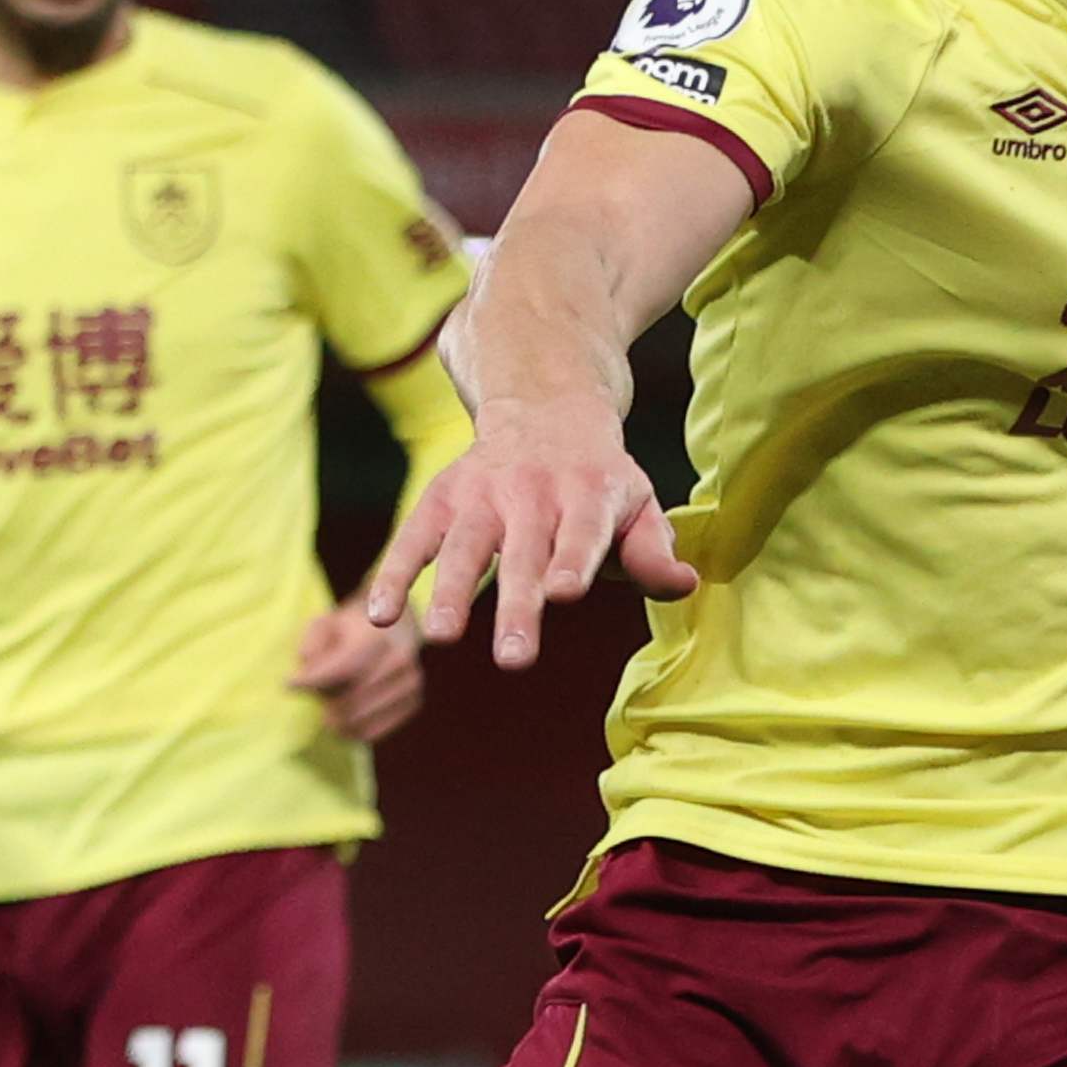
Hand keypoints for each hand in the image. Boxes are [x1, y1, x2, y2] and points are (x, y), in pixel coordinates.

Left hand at [290, 601, 424, 740]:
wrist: (393, 627)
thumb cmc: (349, 629)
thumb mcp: (324, 624)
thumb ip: (311, 647)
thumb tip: (305, 679)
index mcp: (379, 634)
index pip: (344, 668)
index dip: (313, 681)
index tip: (288, 684)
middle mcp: (401, 660)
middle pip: (350, 699)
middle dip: (324, 701)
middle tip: (315, 694)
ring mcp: (411, 683)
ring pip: (358, 719)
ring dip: (336, 717)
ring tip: (330, 703)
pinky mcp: (414, 702)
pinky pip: (371, 732)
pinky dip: (350, 730)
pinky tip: (342, 718)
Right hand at [356, 397, 697, 670]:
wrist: (543, 408)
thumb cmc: (599, 480)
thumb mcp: (636, 503)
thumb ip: (653, 551)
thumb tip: (682, 585)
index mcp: (587, 494)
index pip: (580, 532)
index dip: (572, 560)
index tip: (563, 593)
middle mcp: (532, 492)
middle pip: (523, 554)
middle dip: (517, 605)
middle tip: (515, 658)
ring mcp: (482, 496)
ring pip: (464, 547)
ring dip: (452, 593)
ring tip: (444, 637)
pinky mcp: (442, 500)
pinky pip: (413, 538)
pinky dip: (395, 574)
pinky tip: (384, 615)